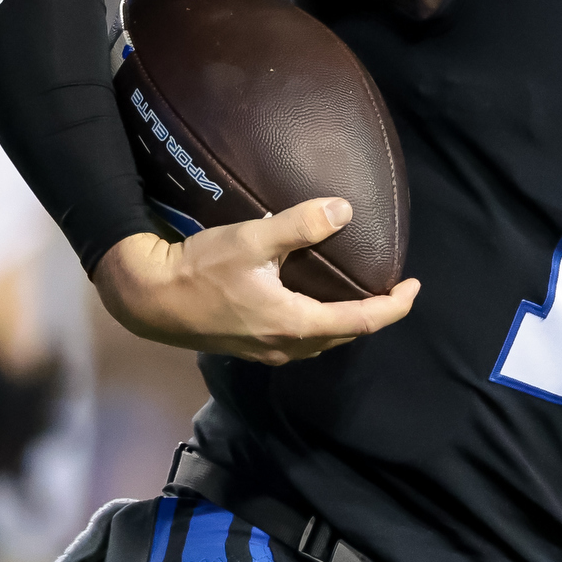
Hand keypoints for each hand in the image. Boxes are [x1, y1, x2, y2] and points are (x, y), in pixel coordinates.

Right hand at [94, 200, 420, 365]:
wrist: (147, 300)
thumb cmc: (199, 270)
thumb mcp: (252, 239)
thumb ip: (301, 225)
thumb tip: (345, 210)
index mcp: (295, 324)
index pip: (361, 321)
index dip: (394, 307)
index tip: (414, 287)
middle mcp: (285, 346)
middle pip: (343, 335)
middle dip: (372, 314)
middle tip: (390, 288)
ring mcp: (264, 351)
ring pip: (319, 341)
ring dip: (343, 321)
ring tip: (356, 294)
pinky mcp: (247, 346)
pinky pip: (297, 340)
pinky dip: (317, 323)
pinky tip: (310, 301)